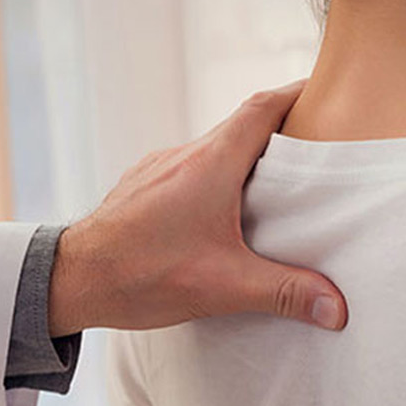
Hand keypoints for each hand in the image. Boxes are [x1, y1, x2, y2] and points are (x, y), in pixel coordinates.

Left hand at [47, 82, 345, 335]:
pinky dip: (212, 182)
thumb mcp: (223, 286)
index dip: (298, 96)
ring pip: (212, 151)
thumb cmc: (140, 275)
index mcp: (210, 163)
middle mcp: (183, 155)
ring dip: (243, 163)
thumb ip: (284, 292)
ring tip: (271, 192)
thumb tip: (336, 309)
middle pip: (241, 127)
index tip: (325, 97)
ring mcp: (157, 170)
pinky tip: (217, 218)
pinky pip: (186, 172)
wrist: (70, 281)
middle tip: (313, 153)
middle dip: (280, 135)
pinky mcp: (140, 189)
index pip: (264, 107)